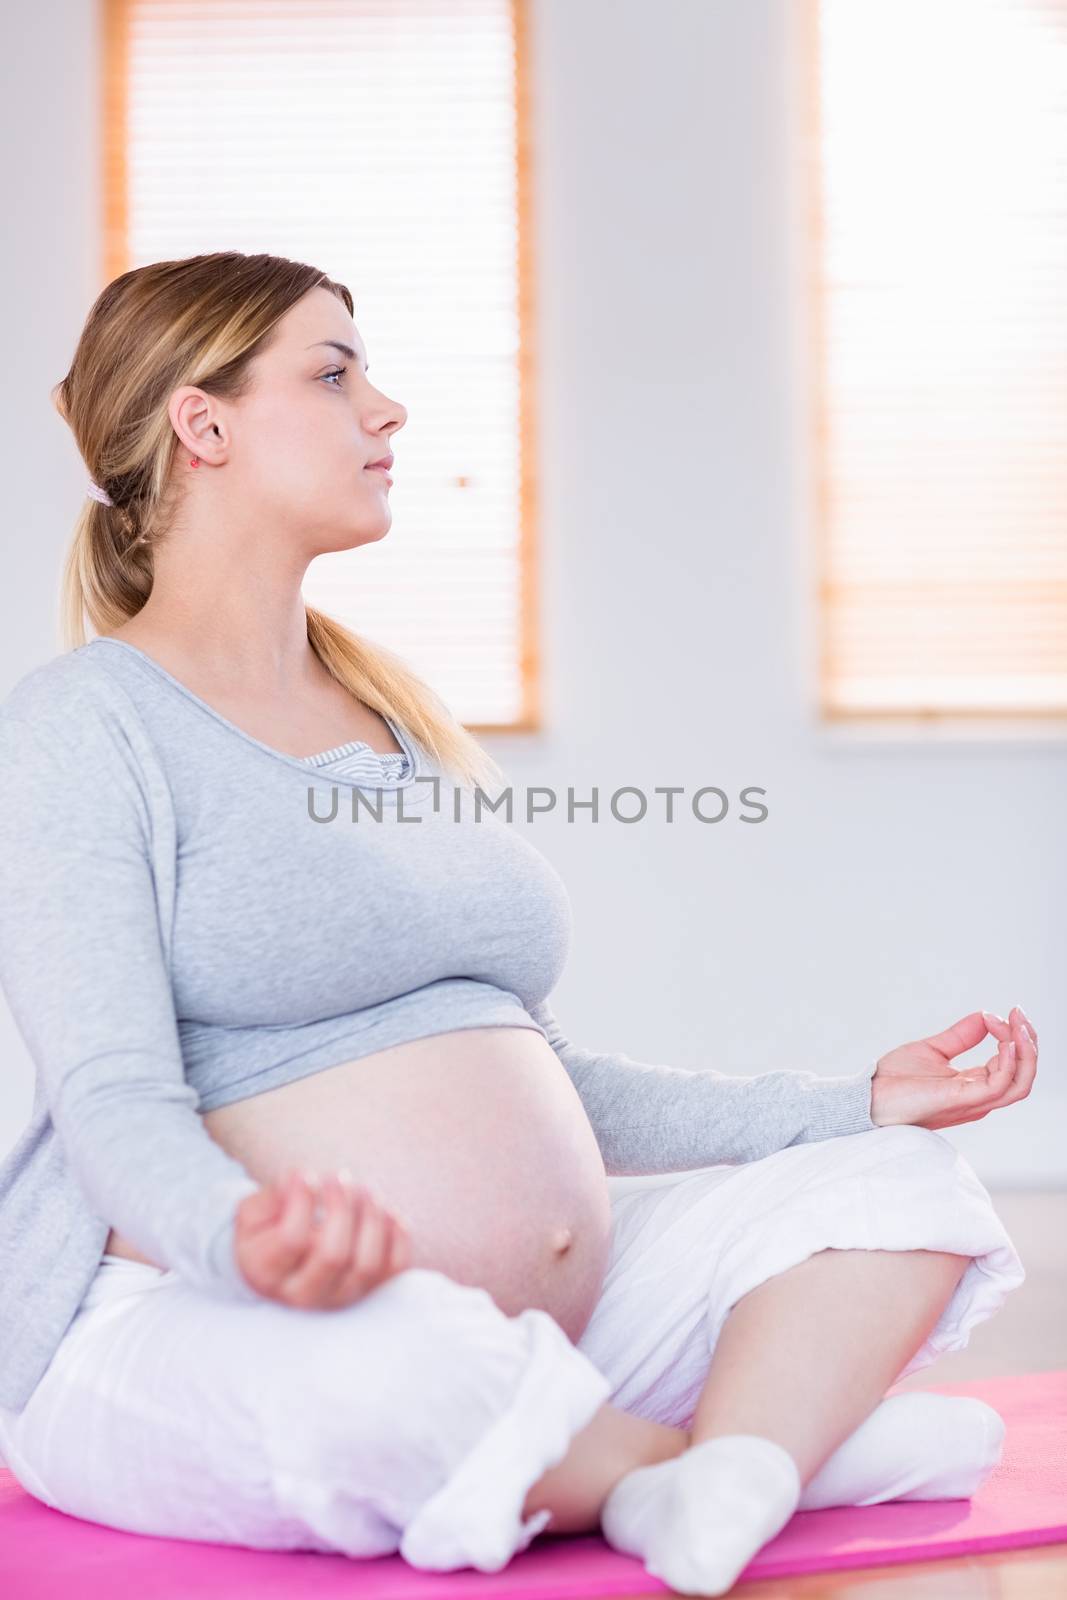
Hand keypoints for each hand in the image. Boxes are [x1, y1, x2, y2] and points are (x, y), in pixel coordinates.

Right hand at [233, 1166, 412, 1307]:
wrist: (282, 1265)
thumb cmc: (266, 1232)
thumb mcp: (252, 1213)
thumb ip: (271, 1196)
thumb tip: (300, 1180)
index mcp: (266, 1273)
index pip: (292, 1238)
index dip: (303, 1199)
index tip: (304, 1175)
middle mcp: (303, 1295)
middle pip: (333, 1255)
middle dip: (340, 1207)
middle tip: (337, 1177)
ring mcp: (340, 1297)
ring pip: (367, 1264)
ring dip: (371, 1217)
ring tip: (362, 1189)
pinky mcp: (370, 1290)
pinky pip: (395, 1267)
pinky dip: (398, 1234)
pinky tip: (384, 1210)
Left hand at [870, 1005, 1036, 1130]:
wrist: (868, 1097)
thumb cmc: (894, 1081)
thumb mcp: (933, 1049)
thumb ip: (961, 1036)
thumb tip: (986, 1015)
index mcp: (974, 1085)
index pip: (1012, 1066)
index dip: (1015, 1037)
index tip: (1004, 1013)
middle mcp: (979, 1097)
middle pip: (1023, 1075)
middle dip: (1029, 1043)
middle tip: (1020, 1015)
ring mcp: (972, 1100)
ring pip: (1020, 1083)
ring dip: (1026, 1051)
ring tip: (1018, 1024)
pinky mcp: (961, 1099)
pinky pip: (999, 1084)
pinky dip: (1008, 1061)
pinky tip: (1003, 1040)